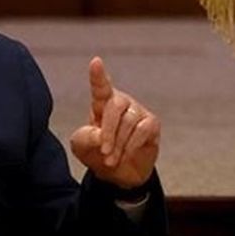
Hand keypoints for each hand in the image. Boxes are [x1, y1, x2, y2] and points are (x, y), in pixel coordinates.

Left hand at [69, 57, 160, 189]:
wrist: (117, 173)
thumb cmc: (96, 152)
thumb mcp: (82, 145)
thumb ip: (86, 137)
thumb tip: (100, 136)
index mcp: (101, 102)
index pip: (100, 86)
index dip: (98, 75)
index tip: (95, 62)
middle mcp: (121, 102)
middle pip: (115, 106)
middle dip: (108, 130)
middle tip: (103, 151)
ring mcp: (138, 112)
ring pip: (129, 122)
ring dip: (118, 144)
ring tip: (111, 160)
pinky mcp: (152, 124)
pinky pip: (143, 131)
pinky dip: (131, 146)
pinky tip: (126, 155)